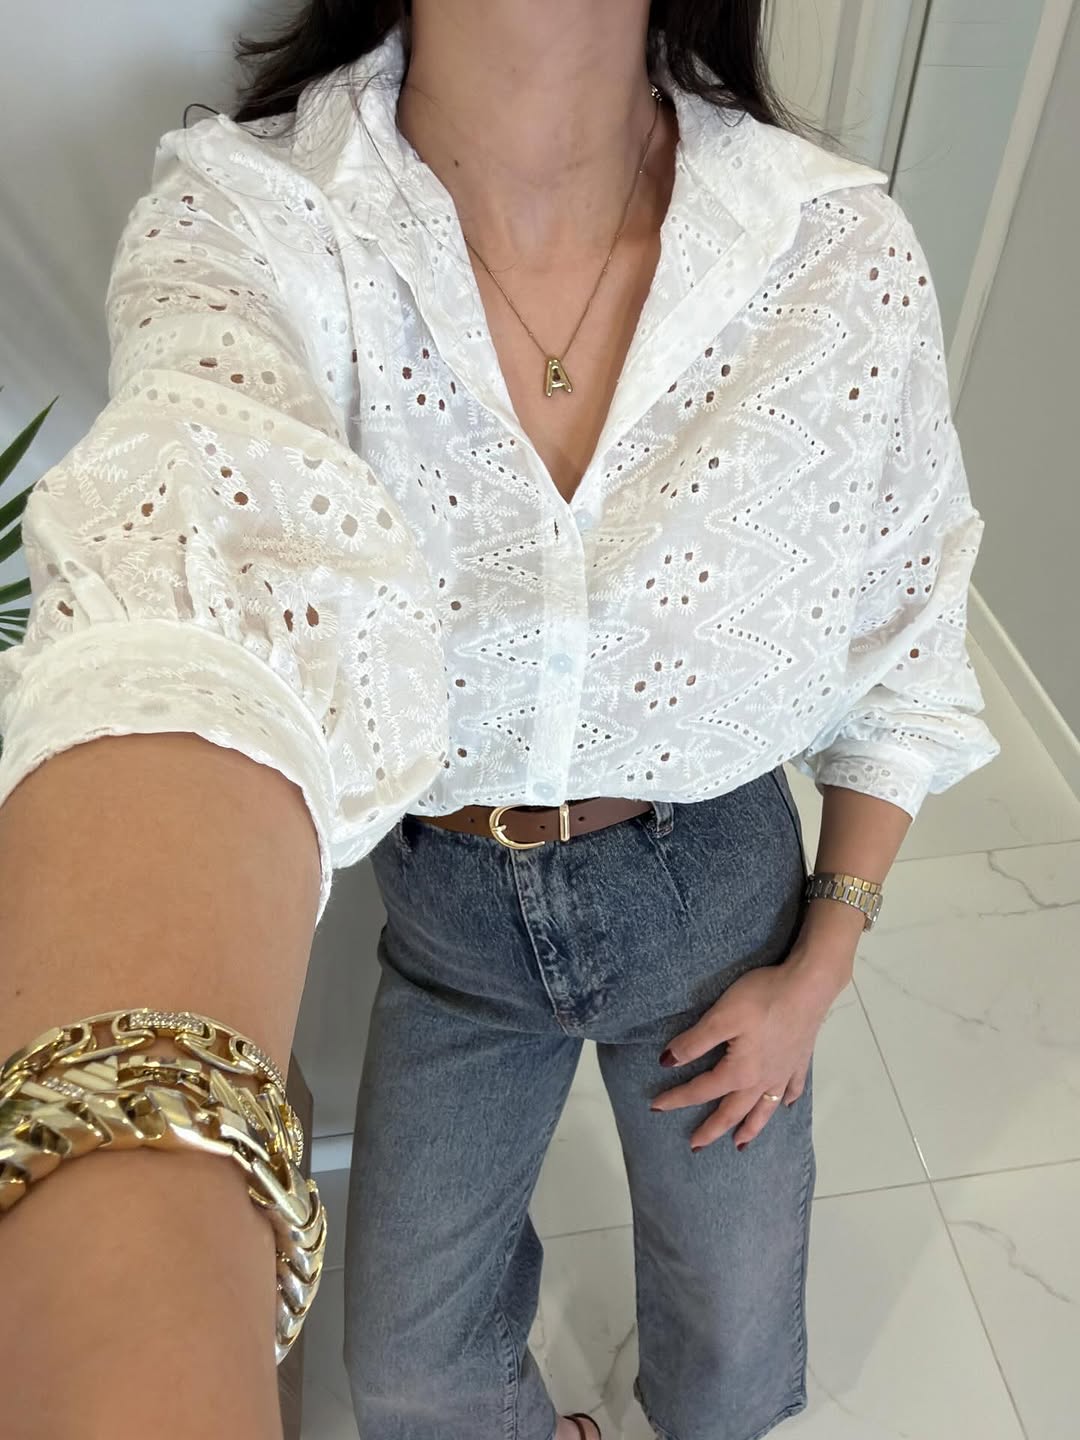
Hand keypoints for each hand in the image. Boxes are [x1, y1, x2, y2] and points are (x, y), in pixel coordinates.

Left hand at [650, 941, 850, 1151]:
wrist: (809, 986)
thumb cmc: (763, 997)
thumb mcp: (721, 1016)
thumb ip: (694, 1042)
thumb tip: (668, 1062)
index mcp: (740, 1071)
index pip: (702, 1090)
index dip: (677, 1098)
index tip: (656, 1107)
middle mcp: (762, 1079)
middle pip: (733, 1111)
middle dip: (713, 1129)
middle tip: (696, 1146)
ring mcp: (784, 1072)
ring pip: (763, 1109)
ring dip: (750, 1128)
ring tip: (740, 1144)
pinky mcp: (799, 1060)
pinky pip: (790, 1088)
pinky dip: (785, 1100)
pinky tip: (784, 1104)